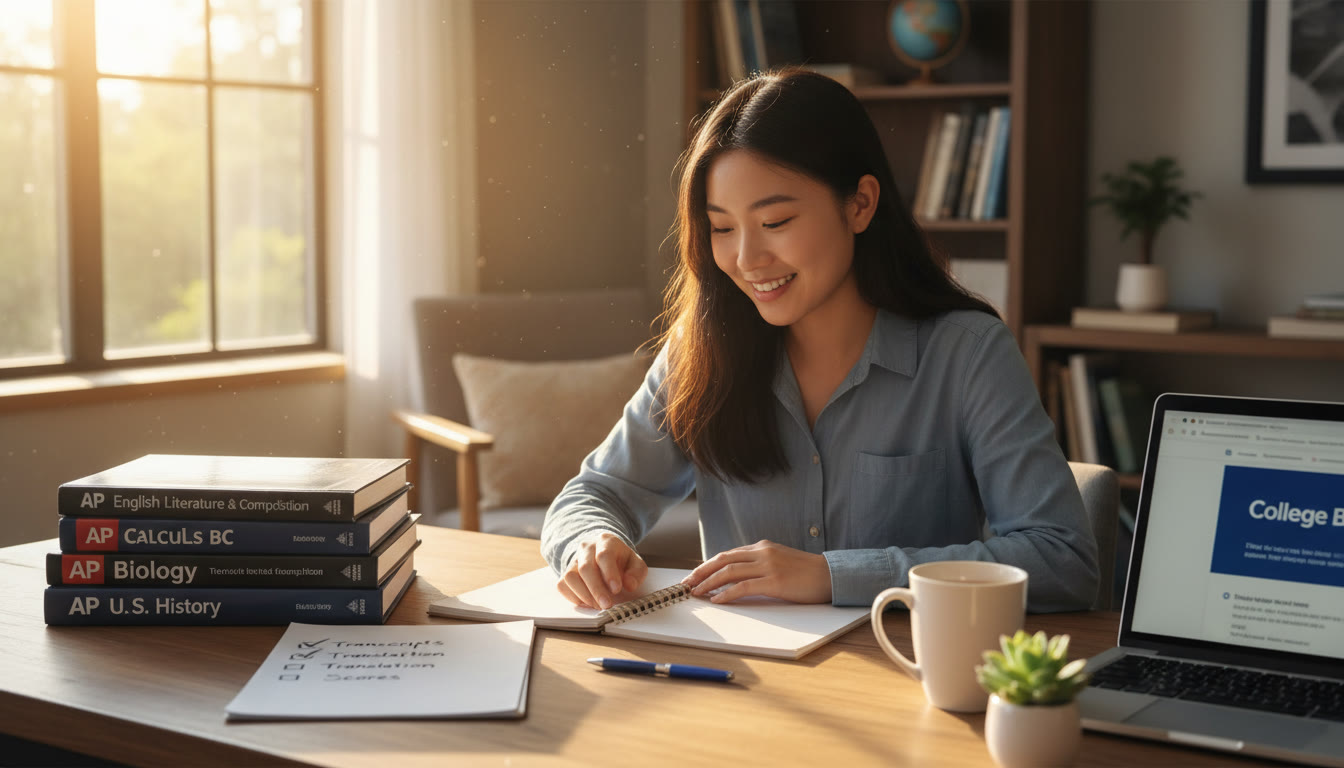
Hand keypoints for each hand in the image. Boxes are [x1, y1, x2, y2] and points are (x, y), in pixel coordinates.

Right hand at [556, 532, 647, 609]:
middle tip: (606, 605)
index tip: (616, 589)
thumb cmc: (620, 560)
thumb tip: (630, 585)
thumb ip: (636, 573)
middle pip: (586, 568)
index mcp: (606, 542)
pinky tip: (587, 602)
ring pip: (570, 576)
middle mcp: (586, 548)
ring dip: (584, 595)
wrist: (603, 552)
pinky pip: (562, 585)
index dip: (609, 573)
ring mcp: (574, 560)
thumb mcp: (635, 563)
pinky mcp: (565, 572)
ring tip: (597, 605)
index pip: (604, 555)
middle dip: (596, 589)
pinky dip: (573, 597)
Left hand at [681, 540, 831, 603]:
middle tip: (687, 584)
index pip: (728, 554)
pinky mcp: (775, 581)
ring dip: (709, 583)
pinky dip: (727, 593)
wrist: (830, 575)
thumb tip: (736, 577)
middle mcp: (762, 552)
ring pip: (729, 572)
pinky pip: (744, 587)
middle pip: (723, 560)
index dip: (708, 565)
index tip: (695, 575)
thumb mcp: (779, 561)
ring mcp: (768, 565)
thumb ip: (759, 564)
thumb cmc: (805, 572)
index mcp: (762, 547)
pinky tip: (717, 600)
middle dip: (702, 572)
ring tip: (696, 593)